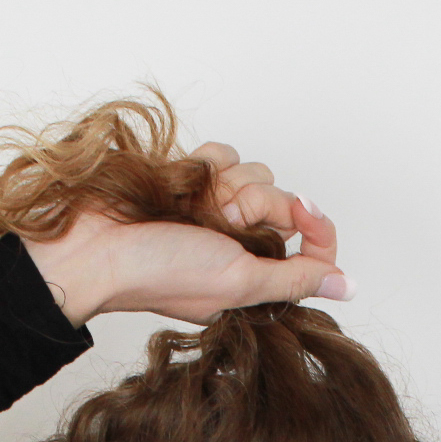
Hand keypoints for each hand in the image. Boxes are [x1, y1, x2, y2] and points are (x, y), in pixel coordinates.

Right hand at [21, 142, 350, 326]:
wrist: (92, 247)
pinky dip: (206, 164)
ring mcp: (214, 211)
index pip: (313, 248)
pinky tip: (182, 184)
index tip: (304, 211)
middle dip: (257, 203)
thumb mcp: (238, 284)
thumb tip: (348, 286)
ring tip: (194, 207)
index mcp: (254, 279)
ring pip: (254, 173)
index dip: (316, 226)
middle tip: (223, 221)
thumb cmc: (156, 274)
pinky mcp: (192, 181)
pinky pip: (223, 154)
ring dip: (227, 183)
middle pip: (283, 202)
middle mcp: (239, 244)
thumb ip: (294, 280)